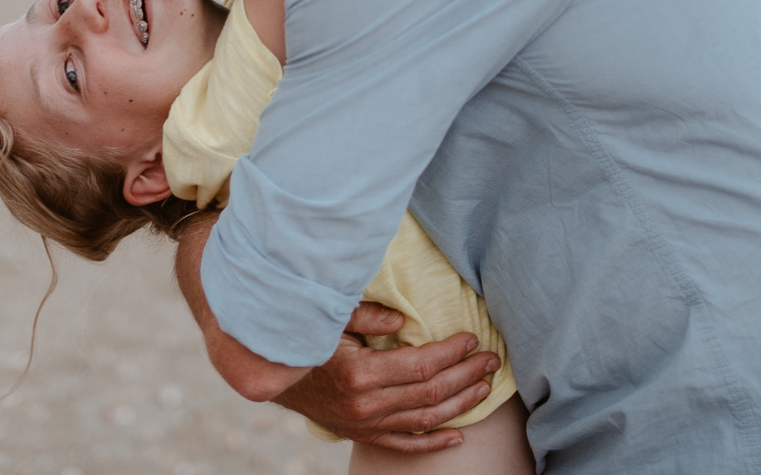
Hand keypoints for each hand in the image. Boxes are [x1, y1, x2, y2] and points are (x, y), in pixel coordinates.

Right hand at [273, 301, 500, 452]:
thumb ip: (366, 316)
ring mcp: (366, 424)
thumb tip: (403, 320)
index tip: (472, 338)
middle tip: (491, 359)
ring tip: (484, 386)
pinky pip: (406, 444)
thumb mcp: (329, 318)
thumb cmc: (303, 338)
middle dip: (467, 374)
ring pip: (426, 419)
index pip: (422, 365)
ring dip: (461, 404)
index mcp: (360, 373)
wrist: (270, 374)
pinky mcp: (363, 434)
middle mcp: (366, 404)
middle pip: (431, 392)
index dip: (452, 352)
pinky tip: (459, 436)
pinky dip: (435, 442)